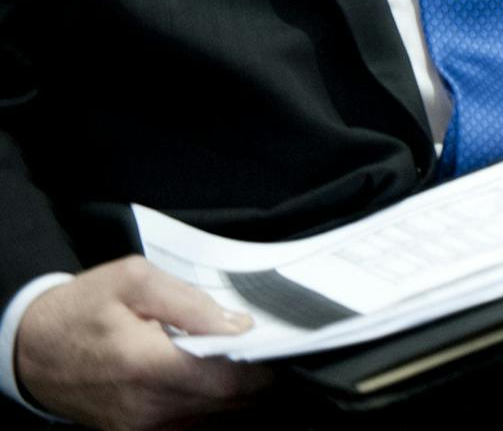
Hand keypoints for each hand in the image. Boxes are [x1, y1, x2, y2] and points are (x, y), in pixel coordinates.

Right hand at [15, 256, 271, 429]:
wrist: (30, 348)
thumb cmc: (82, 308)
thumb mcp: (134, 280)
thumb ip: (191, 303)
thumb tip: (238, 326)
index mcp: (148, 364)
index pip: (229, 383)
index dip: (262, 370)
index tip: (277, 349)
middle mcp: (146, 406)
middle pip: (226, 406)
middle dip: (254, 383)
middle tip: (263, 355)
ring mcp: (138, 426)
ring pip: (210, 421)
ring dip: (233, 398)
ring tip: (239, 366)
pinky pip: (187, 428)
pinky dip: (207, 410)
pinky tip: (210, 384)